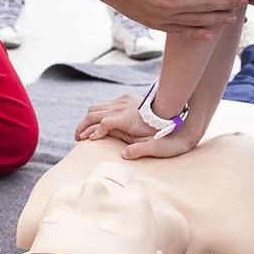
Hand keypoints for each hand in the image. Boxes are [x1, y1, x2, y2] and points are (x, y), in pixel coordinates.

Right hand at [74, 94, 202, 159]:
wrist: (175, 110)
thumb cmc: (164, 131)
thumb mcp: (155, 144)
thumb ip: (139, 150)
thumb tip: (124, 155)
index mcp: (125, 119)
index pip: (102, 124)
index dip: (92, 133)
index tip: (87, 141)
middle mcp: (121, 107)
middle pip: (93, 114)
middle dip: (83, 126)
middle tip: (78, 138)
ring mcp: (123, 101)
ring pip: (96, 107)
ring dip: (88, 119)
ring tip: (83, 131)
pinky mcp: (126, 98)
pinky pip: (106, 104)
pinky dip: (96, 113)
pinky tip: (97, 121)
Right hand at [93, 0, 247, 40]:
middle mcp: (170, 3)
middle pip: (207, 5)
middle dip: (227, 4)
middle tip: (243, 1)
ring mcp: (163, 16)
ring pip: (198, 20)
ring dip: (218, 19)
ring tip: (233, 18)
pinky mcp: (157, 24)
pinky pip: (181, 31)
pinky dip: (197, 33)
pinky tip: (210, 34)